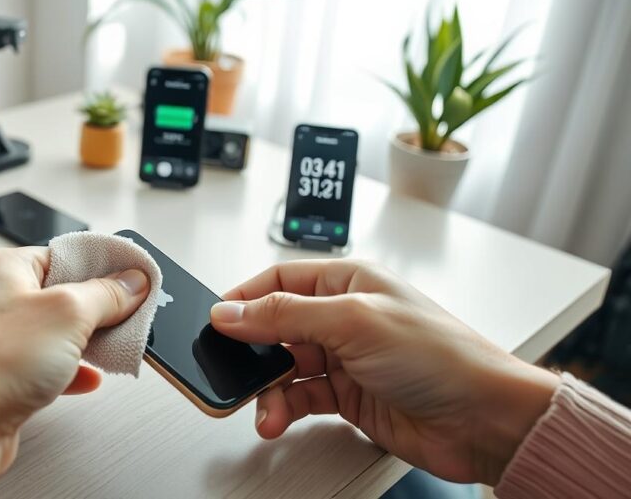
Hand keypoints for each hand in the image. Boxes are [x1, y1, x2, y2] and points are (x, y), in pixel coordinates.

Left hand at [0, 247, 149, 477]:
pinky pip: (16, 367)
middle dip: (83, 315)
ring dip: (67, 346)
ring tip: (96, 357)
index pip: (57, 256)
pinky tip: (75, 382)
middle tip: (113, 325)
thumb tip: (129, 282)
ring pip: (29, 334)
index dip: (95, 271)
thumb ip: (106, 295)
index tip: (125, 284)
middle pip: (44, 295)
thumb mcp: (68, 314)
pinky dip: (48, 373)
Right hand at [210, 260, 558, 484]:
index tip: (216, 322)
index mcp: (348, 282)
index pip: (279, 281)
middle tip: (232, 370)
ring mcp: (347, 359)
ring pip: (285, 368)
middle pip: (277, 327)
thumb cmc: (443, 358)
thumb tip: (233, 310)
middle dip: (253, 351)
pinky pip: (301, 399)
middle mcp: (345, 317)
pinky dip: (284, 410)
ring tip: (265, 408)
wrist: (485, 419)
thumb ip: (286, 314)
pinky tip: (278, 419)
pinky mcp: (350, 397)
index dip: (244, 300)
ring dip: (268, 389)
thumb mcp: (354, 321)